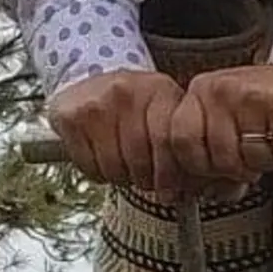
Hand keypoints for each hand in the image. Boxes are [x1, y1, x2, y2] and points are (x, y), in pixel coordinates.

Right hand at [45, 69, 184, 194]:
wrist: (89, 81)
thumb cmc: (134, 104)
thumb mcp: (165, 110)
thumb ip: (184, 142)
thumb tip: (201, 184)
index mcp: (159, 89)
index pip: (168, 141)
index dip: (170, 174)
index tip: (172, 190)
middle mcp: (127, 91)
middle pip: (140, 158)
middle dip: (146, 180)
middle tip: (147, 181)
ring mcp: (97, 103)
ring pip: (114, 167)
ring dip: (122, 178)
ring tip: (126, 168)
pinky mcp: (72, 118)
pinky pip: (90, 167)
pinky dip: (99, 174)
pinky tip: (106, 161)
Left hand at [167, 62, 272, 189]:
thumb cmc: (266, 108)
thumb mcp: (230, 124)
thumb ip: (212, 156)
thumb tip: (207, 194)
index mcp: (200, 92)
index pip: (181, 141)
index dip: (199, 166)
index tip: (214, 172)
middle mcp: (220, 88)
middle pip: (219, 158)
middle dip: (240, 169)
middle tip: (254, 157)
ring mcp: (251, 93)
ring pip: (251, 157)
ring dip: (268, 161)